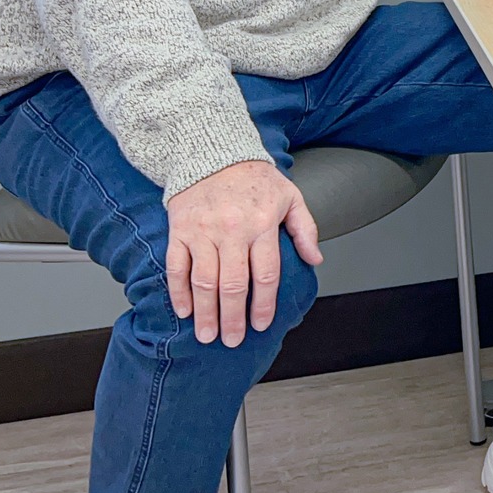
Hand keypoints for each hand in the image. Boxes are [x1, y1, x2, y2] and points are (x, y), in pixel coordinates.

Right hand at [166, 160, 323, 346]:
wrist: (213, 152)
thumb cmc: (256, 178)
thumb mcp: (290, 197)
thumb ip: (304, 229)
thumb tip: (315, 260)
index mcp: (262, 225)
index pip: (266, 274)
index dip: (264, 304)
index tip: (261, 325)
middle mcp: (232, 231)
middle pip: (234, 285)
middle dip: (233, 318)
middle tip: (232, 341)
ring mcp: (203, 232)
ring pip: (204, 281)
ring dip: (205, 313)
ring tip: (207, 336)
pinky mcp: (180, 230)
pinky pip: (176, 267)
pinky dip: (178, 292)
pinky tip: (183, 311)